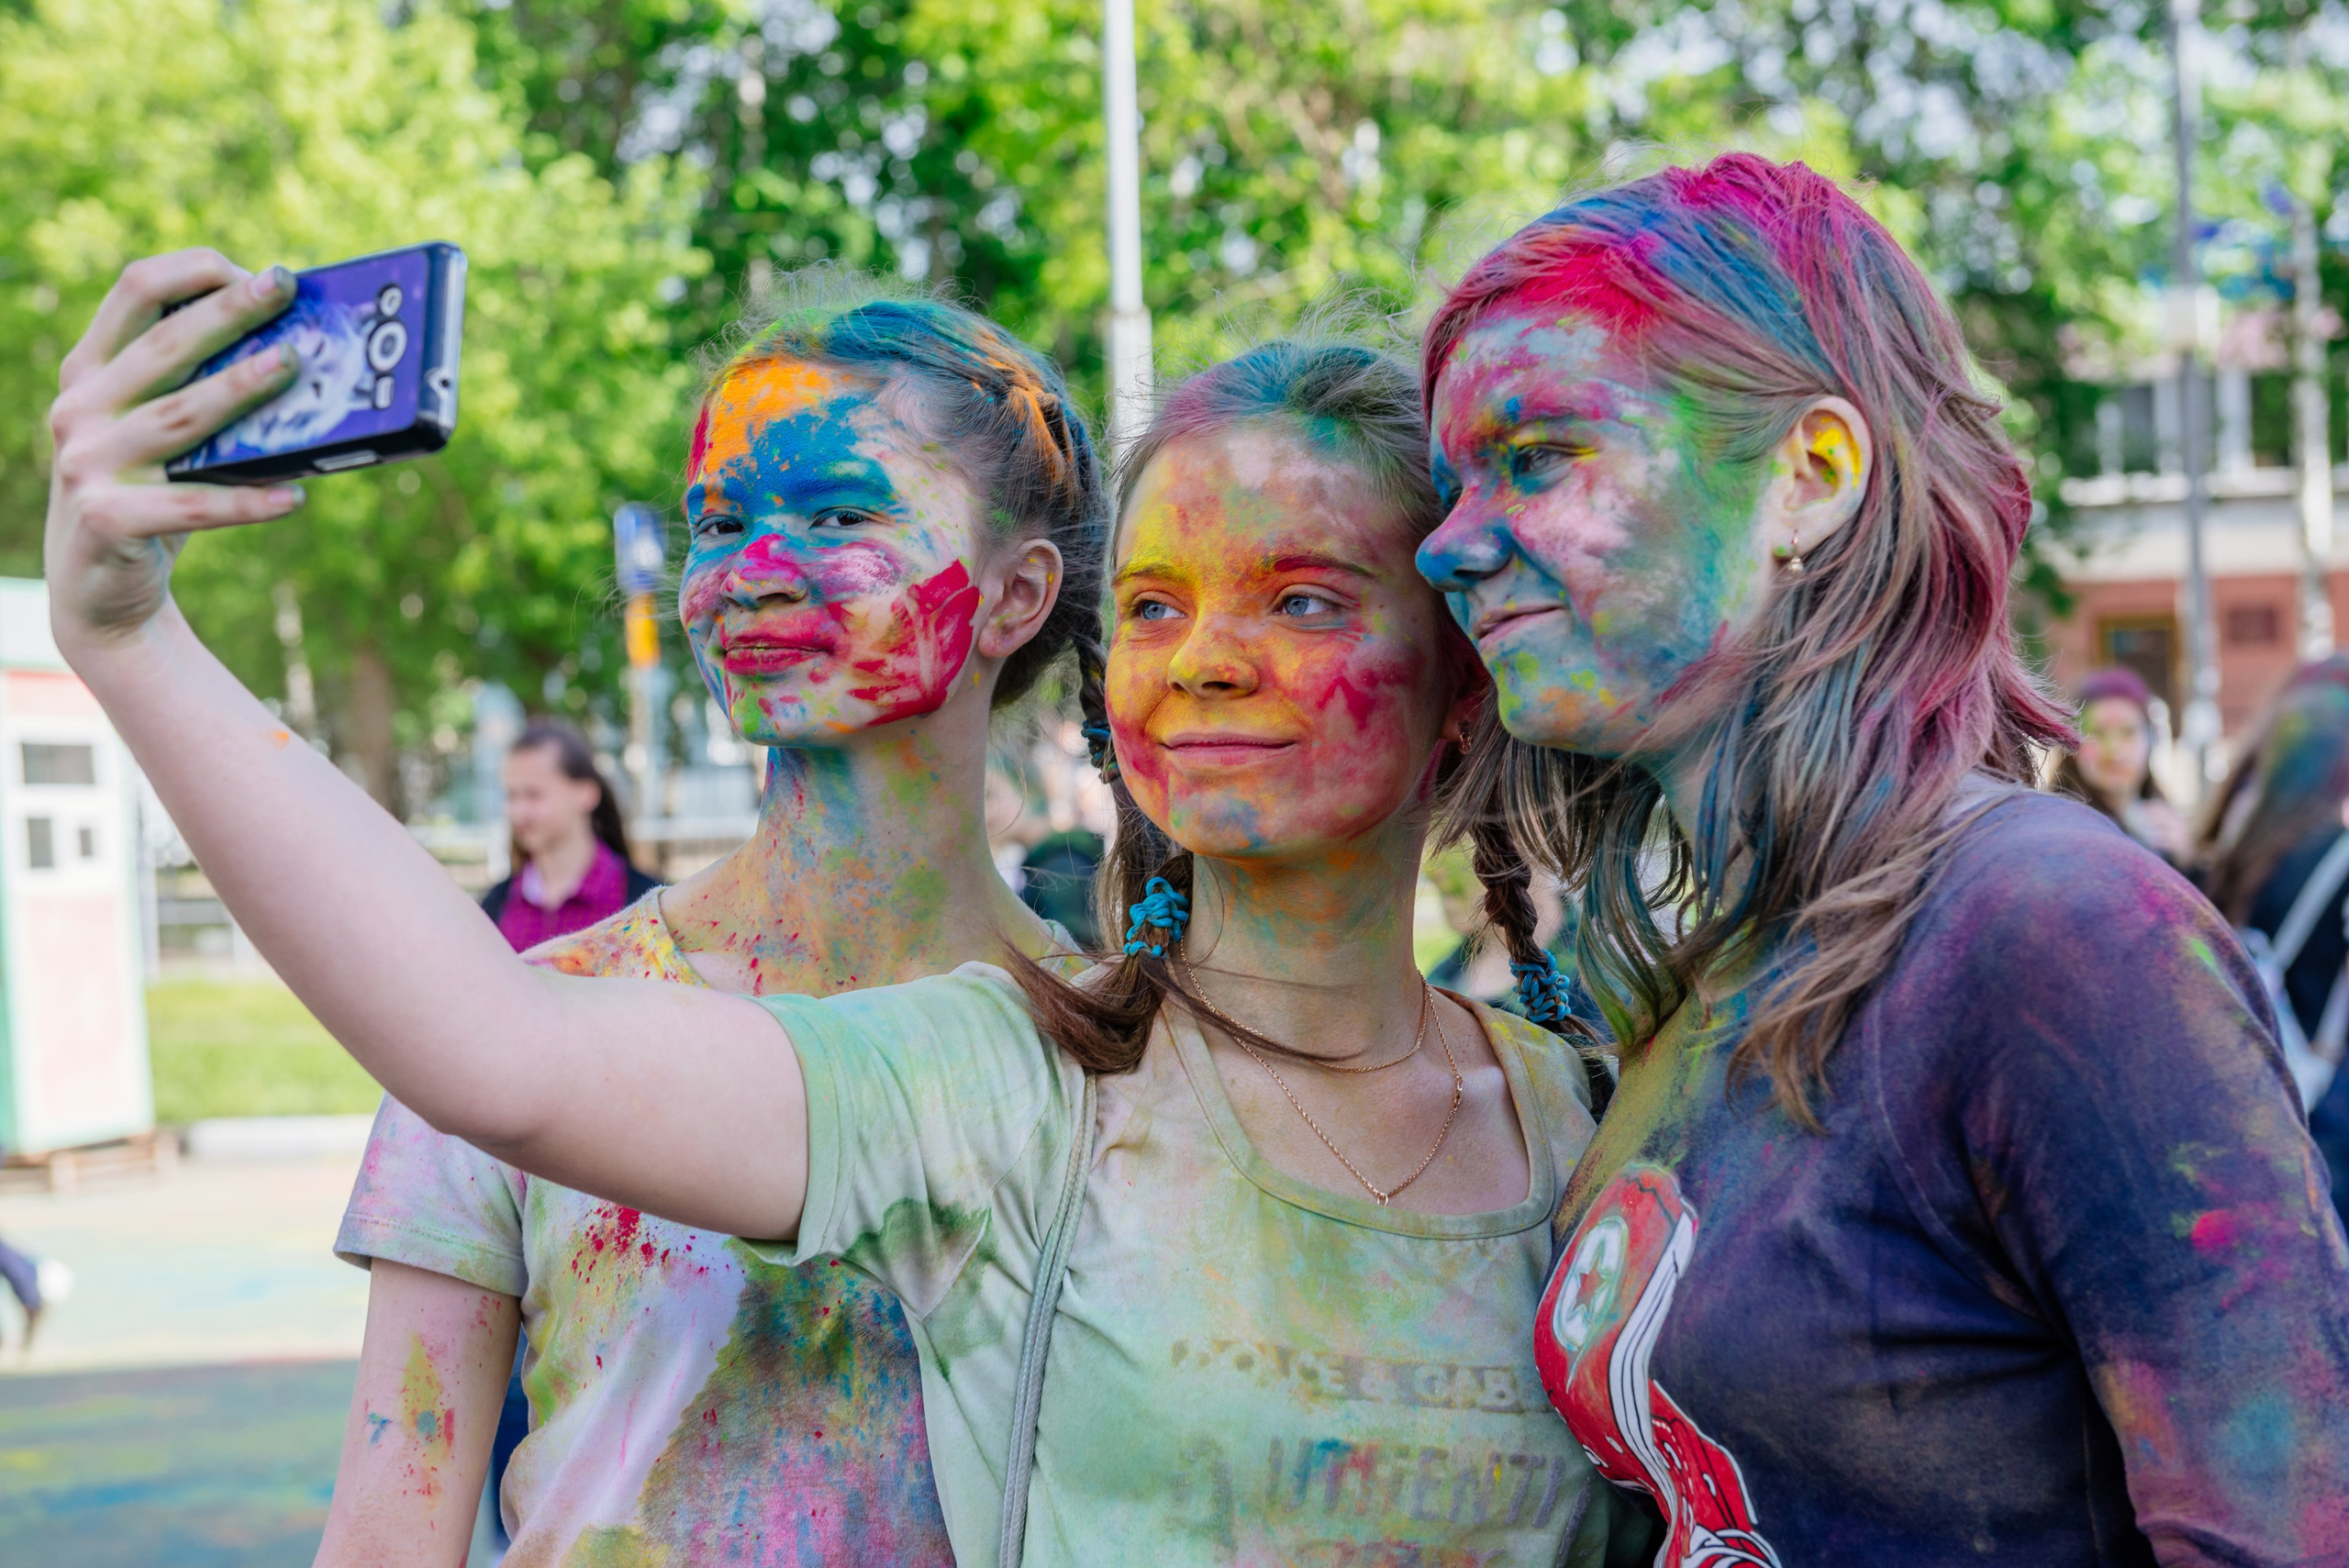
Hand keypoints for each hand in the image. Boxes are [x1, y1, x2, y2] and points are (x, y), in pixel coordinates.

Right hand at [45, 249, 306, 655]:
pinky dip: (246, 501)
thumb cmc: (148, 495)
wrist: (98, 592)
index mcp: (91, 371)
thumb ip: (197, 392)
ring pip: (180, 417)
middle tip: (284, 289)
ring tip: (294, 366)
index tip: (254, 272)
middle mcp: (79, 408)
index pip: (134, 292)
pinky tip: (294, 496)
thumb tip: (298, 355)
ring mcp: (87, 464)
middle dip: (228, 312)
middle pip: (163, 347)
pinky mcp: (109, 519)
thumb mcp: (158, 434)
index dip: (193, 272)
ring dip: (240, 388)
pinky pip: (192, 506)